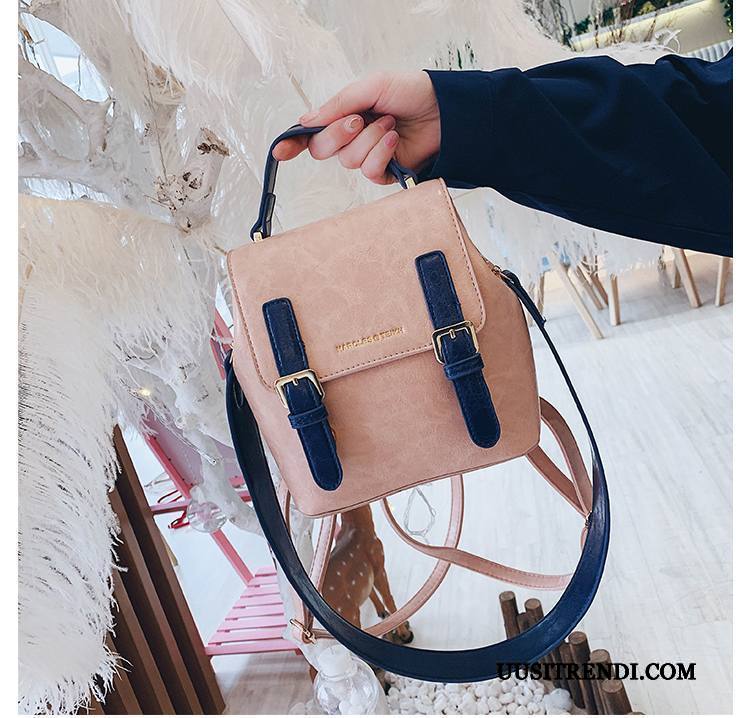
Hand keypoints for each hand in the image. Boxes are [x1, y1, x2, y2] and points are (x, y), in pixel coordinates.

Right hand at [272, 71, 439, 183]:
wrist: (443, 109)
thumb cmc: (409, 92)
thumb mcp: (370, 87)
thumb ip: (338, 104)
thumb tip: (307, 121)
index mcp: (343, 116)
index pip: (311, 134)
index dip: (293, 144)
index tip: (280, 151)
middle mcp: (351, 138)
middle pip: (323, 150)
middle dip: (338, 135)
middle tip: (359, 119)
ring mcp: (368, 156)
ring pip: (348, 162)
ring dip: (369, 140)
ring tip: (390, 124)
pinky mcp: (386, 172)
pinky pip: (370, 172)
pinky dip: (381, 153)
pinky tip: (394, 139)